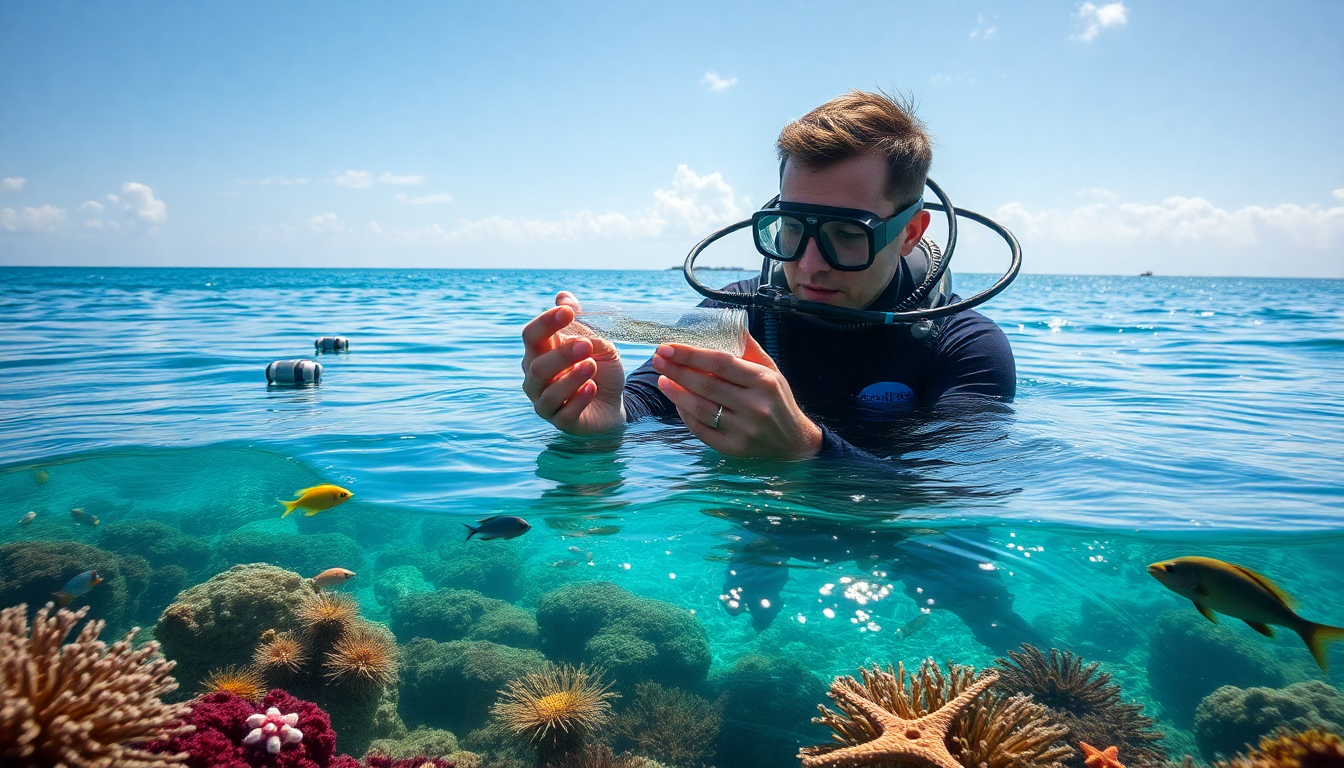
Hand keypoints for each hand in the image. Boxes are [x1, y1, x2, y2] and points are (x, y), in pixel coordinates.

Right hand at [521, 292, 625, 434]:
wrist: (613, 402)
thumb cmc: (599, 368)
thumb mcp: (597, 341)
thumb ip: (580, 322)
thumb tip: (563, 296)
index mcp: (540, 352)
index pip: (532, 335)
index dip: (546, 323)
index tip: (567, 312)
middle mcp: (535, 378)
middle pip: (537, 365)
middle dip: (561, 354)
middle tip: (586, 344)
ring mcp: (544, 402)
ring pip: (548, 392)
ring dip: (570, 378)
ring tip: (591, 366)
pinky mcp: (560, 422)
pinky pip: (564, 413)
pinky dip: (578, 399)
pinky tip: (592, 388)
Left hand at [653, 334, 822, 458]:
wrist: (795, 442)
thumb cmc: (778, 399)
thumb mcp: (771, 370)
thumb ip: (748, 349)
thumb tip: (725, 323)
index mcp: (763, 381)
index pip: (721, 363)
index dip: (691, 354)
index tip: (668, 347)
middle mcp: (755, 406)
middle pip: (707, 385)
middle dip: (677, 371)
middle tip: (657, 360)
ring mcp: (744, 430)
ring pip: (702, 409)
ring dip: (677, 393)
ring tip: (662, 379)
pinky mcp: (735, 449)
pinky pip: (703, 430)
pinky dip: (687, 416)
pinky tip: (677, 402)